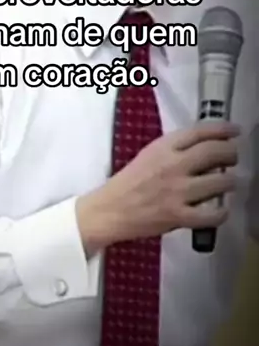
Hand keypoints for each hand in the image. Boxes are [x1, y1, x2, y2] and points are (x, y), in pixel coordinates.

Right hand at [76, 121, 238, 253]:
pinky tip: (221, 210)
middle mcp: (173, 165)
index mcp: (163, 147)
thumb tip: (206, 149)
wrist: (110, 209)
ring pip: (220, 182)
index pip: (200, 132)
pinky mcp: (178, 216)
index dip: (222, 130)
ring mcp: (177, 191)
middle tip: (234, 158)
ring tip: (230, 183)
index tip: (235, 131)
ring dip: (231, 181)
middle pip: (215, 152)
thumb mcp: (149, 155)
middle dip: (231, 153)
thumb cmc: (129, 181)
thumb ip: (174, 150)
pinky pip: (212, 214)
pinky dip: (222, 212)